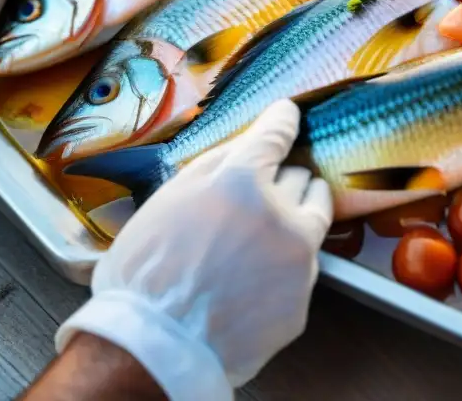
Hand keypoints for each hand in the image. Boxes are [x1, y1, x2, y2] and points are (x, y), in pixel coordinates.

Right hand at [55, 100, 331, 399]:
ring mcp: (297, 262)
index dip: (282, 120)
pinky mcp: (302, 301)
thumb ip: (212, 166)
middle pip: (302, 176)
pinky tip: (250, 278)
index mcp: (243, 183)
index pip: (277, 135)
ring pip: (314, 218)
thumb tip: (242, 148)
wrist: (153, 345)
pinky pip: (301, 268)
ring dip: (294, 215)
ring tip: (258, 234)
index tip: (287, 115)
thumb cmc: (147, 271)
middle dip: (283, 178)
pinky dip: (283, 264)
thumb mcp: (167, 199)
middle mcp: (281, 216)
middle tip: (254, 193)